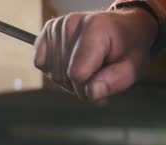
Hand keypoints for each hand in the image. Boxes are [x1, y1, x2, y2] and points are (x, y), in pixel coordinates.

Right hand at [34, 8, 157, 102]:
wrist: (123, 30)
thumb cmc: (127, 47)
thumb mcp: (133, 68)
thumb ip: (115, 82)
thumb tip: (91, 92)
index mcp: (95, 28)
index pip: (77, 75)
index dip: (89, 87)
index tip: (103, 82)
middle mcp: (72, 24)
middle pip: (62, 76)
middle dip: (78, 85)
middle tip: (96, 76)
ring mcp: (57, 27)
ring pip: (51, 73)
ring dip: (67, 79)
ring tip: (86, 69)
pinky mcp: (47, 32)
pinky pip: (40, 63)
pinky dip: (54, 69)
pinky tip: (70, 63)